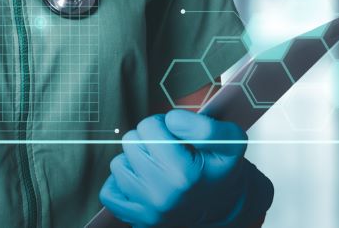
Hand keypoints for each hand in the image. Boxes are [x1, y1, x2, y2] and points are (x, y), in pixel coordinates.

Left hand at [100, 109, 270, 226]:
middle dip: (148, 140)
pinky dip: (122, 184)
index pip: (150, 125)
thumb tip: (172, 120)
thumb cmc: (219, 169)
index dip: (164, 124)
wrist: (221, 206)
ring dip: (136, 162)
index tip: (178, 138)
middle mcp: (162, 196)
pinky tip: (143, 182)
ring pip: (118, 164)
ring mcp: (147, 210)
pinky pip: (108, 192)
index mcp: (183, 175)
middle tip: (169, 152)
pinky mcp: (136, 219)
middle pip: (131, 141)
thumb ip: (206, 126)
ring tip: (158, 167)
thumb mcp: (230, 142)